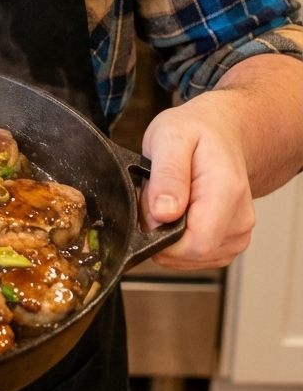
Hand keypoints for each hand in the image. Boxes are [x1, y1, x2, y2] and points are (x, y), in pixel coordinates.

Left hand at [141, 93, 254, 269]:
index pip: (197, 245)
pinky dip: (179, 240)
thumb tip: (164, 214)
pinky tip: (180, 212)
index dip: (162, 238)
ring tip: (171, 200)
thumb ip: (166, 176)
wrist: (221, 132)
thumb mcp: (169, 137)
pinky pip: (195, 257)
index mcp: (226, 193)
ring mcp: (238, 234)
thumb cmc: (195, 132)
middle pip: (191, 255)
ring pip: (191, 259)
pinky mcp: (230, 242)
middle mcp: (240, 219)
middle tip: (158, 197)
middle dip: (162, 235)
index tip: (150, 210)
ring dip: (170, 237)